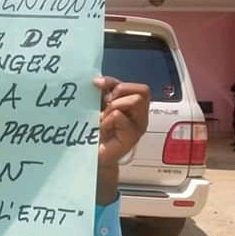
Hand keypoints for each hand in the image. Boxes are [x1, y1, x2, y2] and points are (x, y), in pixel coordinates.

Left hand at [93, 76, 149, 204]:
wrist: (92, 154)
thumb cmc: (96, 130)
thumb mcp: (100, 105)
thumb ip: (104, 91)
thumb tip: (97, 81)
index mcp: (134, 106)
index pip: (137, 86)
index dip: (117, 82)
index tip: (97, 86)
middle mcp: (141, 115)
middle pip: (143, 91)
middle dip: (119, 93)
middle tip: (105, 105)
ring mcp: (138, 127)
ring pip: (135, 100)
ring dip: (114, 106)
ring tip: (103, 118)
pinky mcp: (131, 137)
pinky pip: (119, 116)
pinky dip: (107, 119)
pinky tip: (101, 128)